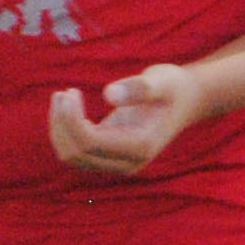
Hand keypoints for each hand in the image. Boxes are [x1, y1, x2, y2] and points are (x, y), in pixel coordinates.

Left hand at [46, 65, 210, 177]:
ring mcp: (116, 163)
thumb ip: (139, 88)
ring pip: (71, 155)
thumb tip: (109, 94)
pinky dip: (64, 130)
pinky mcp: (108, 156)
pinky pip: (75, 150)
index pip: (89, 143)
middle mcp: (127, 162)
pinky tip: (66, 105)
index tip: (70, 92)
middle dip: (62, 124)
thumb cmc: (173, 87)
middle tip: (63, 92)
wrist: (185, 100)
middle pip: (75, 154)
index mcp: (139, 147)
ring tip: (61, 95)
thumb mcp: (162, 81)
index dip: (71, 120)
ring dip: (59, 128)